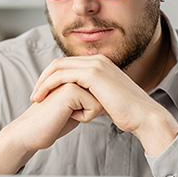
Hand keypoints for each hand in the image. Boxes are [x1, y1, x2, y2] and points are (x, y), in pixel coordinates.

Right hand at [0, 82, 103, 173]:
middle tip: (69, 114)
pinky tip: (67, 116)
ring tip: (68, 114)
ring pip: (100, 100)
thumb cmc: (53, 123)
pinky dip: (85, 117)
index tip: (73, 112)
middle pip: (102, 95)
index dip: (93, 106)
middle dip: (93, 109)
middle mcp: (72, 74)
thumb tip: (112, 99)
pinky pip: (95, 107)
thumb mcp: (76, 108)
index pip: (100, 92)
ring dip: (89, 113)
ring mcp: (70, 80)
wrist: (31, 132)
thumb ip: (89, 98)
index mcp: (72, 76)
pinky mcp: (71, 89)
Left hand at [30, 55, 177, 154]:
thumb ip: (90, 94)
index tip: (41, 94)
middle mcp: (97, 60)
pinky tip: (44, 99)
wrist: (143, 116)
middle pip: (58, 63)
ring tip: (35, 98)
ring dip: (43, 83)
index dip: (50, 78)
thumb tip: (77, 100)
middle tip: (34, 96)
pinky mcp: (93, 74)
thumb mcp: (103, 98)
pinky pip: (62, 76)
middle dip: (42, 79)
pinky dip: (50, 87)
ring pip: (57, 68)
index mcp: (99, 63)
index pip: (66, 64)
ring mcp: (95, 64)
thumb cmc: (125, 112)